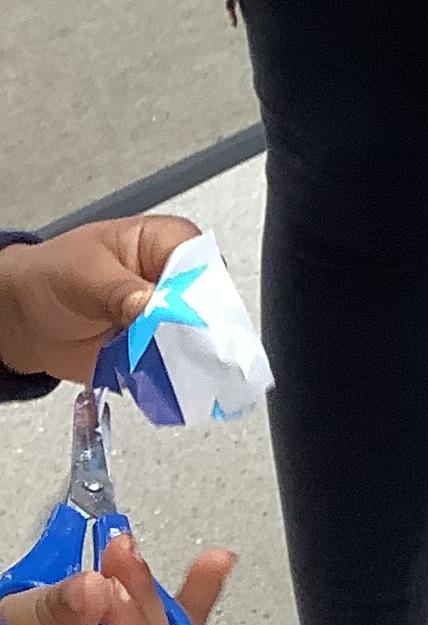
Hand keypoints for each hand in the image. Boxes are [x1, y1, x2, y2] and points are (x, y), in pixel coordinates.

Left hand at [0, 213, 196, 384]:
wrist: (22, 318)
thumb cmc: (50, 276)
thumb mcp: (83, 274)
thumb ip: (121, 291)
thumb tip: (156, 306)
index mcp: (165, 243)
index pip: (201, 262)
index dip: (199, 290)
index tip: (184, 316)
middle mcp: (173, 280)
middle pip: (207, 305)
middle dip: (192, 329)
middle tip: (172, 345)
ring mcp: (167, 318)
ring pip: (195, 340)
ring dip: (179, 358)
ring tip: (157, 364)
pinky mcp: (156, 350)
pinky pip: (174, 367)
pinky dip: (165, 377)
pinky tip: (154, 380)